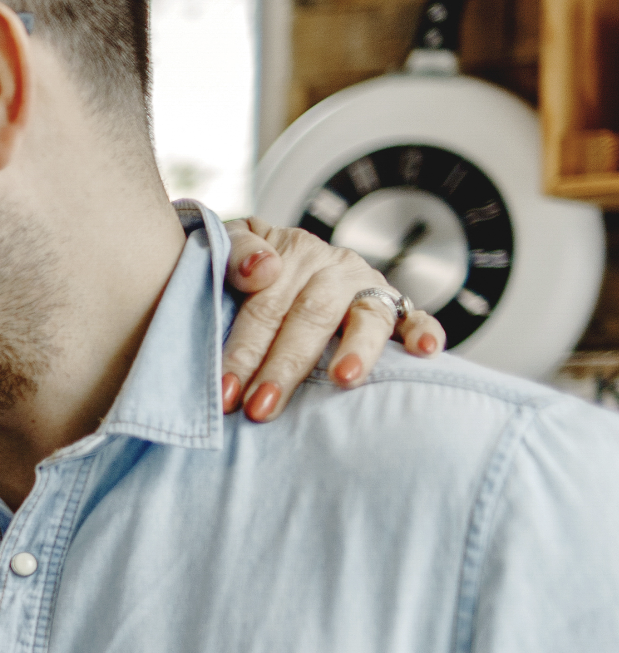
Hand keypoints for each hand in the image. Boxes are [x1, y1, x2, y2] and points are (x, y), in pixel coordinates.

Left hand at [220, 216, 446, 421]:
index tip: (225, 392)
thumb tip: (262, 270)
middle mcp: (333, 270)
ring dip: (356, 350)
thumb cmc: (243, 269)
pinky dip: (424, 331)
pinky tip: (426, 352)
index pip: (265, 307)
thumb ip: (235, 249)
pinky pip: (416, 316)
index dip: (242, 351)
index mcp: (292, 254)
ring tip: (343, 380)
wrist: (276, 258)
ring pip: (366, 317)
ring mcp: (368, 288)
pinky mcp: (396, 306)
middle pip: (310, 317)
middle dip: (284, 367)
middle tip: (262, 409)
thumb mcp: (229, 243)